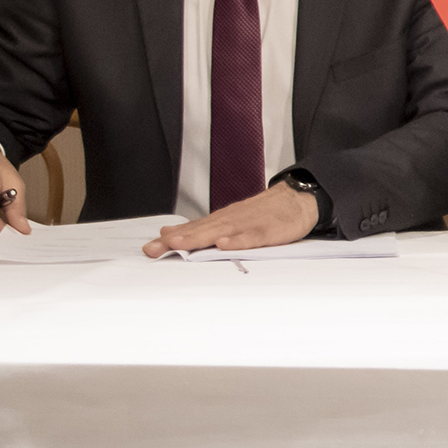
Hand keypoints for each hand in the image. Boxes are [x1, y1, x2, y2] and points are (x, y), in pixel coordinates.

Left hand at [143, 185, 318, 256]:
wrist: (297, 198)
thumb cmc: (264, 213)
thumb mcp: (229, 219)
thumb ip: (200, 228)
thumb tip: (167, 234)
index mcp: (221, 220)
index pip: (192, 230)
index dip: (170, 239)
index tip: (150, 249)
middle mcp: (231, 220)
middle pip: (200, 231)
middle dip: (177, 240)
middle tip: (156, 248)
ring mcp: (249, 225)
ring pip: (221, 232)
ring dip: (199, 238)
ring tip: (180, 245)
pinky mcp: (269, 230)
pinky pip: (252, 236)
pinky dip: (238, 241)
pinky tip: (225, 245)